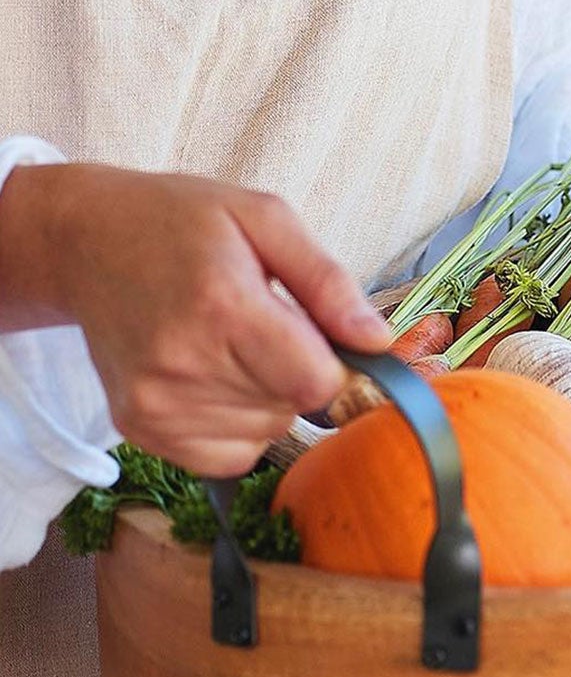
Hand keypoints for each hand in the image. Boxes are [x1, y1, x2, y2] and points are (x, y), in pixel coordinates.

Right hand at [0, 162, 389, 477]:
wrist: (86, 242)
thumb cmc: (182, 222)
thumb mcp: (265, 218)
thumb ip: (328, 282)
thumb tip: (378, 342)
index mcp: (223, 306)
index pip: (318, 382)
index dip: (330, 359)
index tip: (308, 327)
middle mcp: (183, 364)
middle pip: (293, 408)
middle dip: (293, 371)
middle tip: (256, 323)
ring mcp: (155, 403)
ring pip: (264, 434)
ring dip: (264, 398)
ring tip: (226, 344)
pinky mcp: (138, 428)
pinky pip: (227, 458)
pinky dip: (235, 426)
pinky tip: (210, 376)